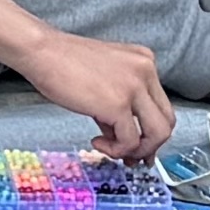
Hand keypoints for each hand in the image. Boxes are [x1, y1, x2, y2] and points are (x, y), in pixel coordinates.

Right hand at [10, 26, 175, 157]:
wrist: (42, 52)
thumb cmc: (63, 63)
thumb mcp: (103, 81)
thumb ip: (119, 107)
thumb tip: (124, 140)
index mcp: (144, 62)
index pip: (161, 105)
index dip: (151, 132)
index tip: (138, 147)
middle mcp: (146, 71)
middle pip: (166, 121)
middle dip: (149, 146)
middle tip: (131, 157)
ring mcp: (135, 86)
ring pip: (157, 134)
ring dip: (135, 151)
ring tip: (110, 149)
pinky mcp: (119, 103)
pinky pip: (130, 141)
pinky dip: (115, 150)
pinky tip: (96, 142)